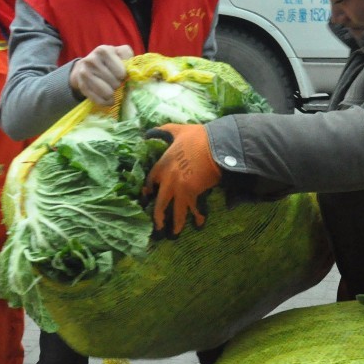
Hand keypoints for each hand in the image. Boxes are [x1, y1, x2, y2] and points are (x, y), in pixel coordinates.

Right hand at [70, 45, 133, 104]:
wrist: (85, 66)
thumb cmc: (109, 60)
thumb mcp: (119, 53)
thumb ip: (128, 57)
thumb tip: (133, 71)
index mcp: (103, 50)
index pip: (121, 72)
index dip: (123, 76)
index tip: (121, 75)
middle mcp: (91, 60)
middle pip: (114, 83)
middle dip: (118, 85)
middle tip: (116, 83)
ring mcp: (84, 73)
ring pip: (107, 93)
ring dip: (112, 94)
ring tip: (112, 90)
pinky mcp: (82, 86)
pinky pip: (98, 99)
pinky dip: (105, 102)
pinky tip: (108, 99)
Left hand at [144, 123, 221, 237]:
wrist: (216, 145)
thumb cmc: (199, 137)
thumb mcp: (178, 130)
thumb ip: (164, 131)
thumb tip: (149, 132)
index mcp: (162, 164)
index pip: (150, 181)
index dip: (149, 190)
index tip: (147, 197)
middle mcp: (167, 179)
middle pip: (159, 202)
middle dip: (158, 216)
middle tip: (157, 226)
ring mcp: (179, 188)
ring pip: (174, 210)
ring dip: (175, 223)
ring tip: (174, 233)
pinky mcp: (193, 193)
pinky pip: (193, 208)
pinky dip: (197, 217)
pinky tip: (199, 223)